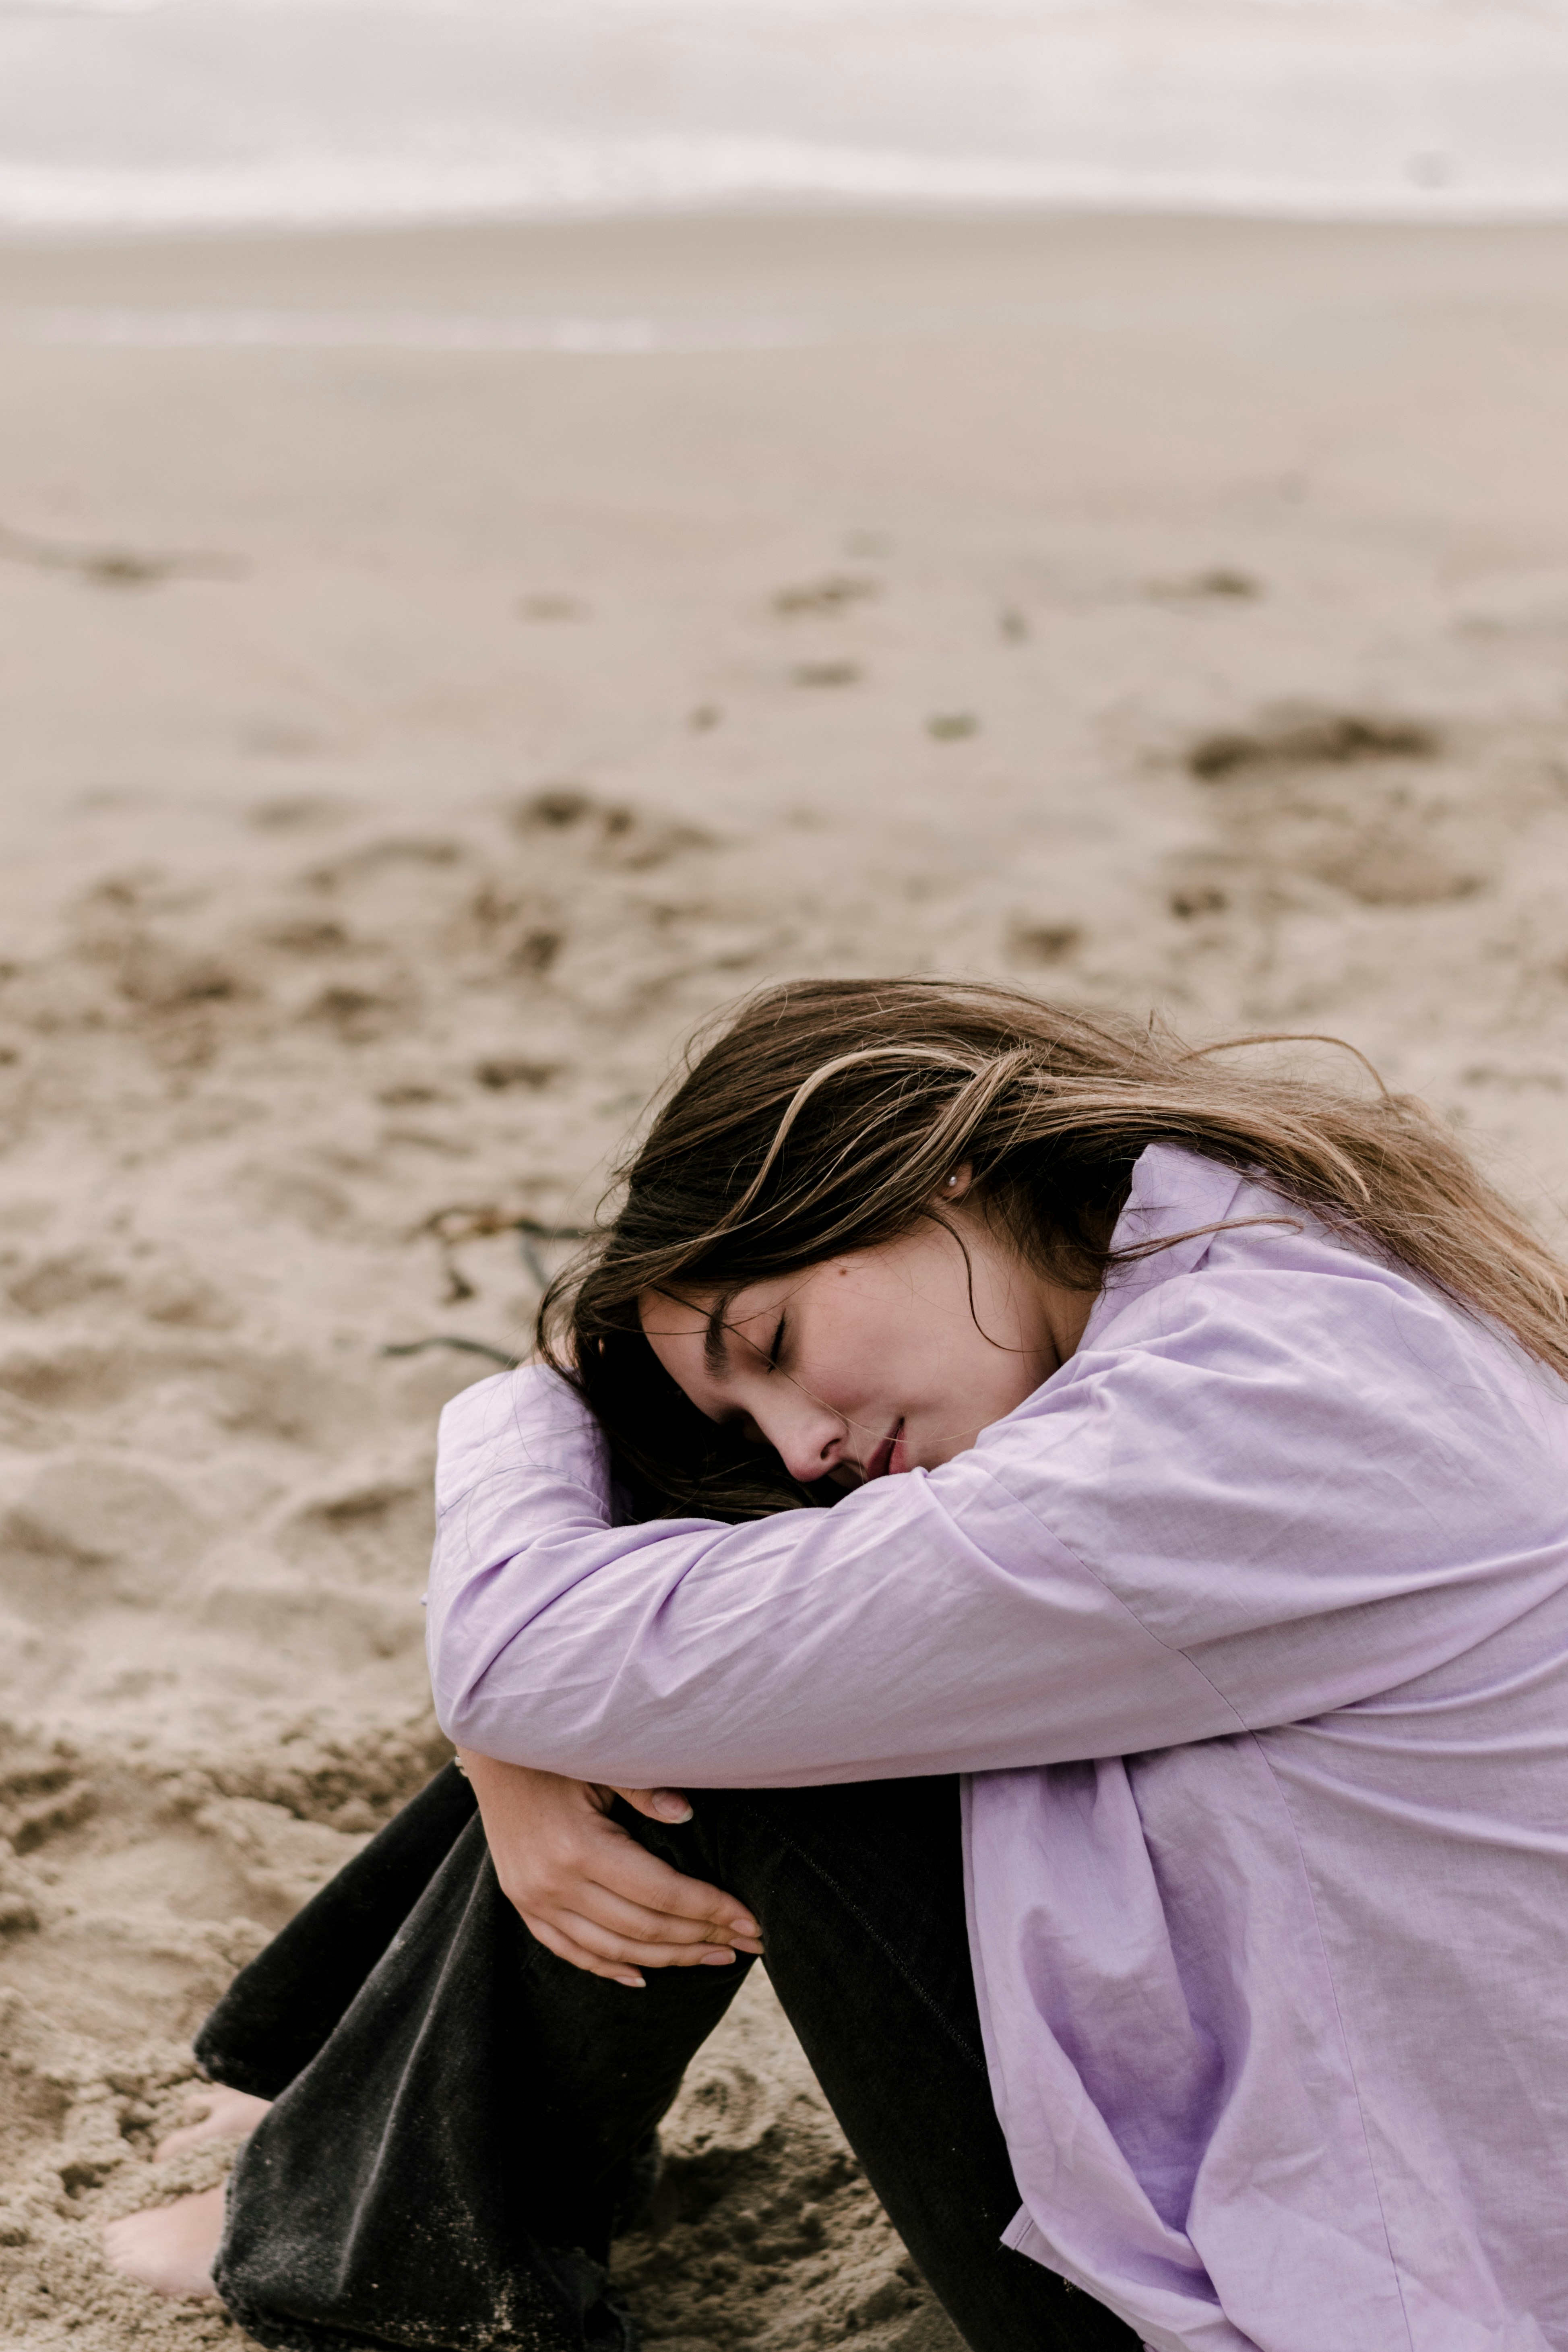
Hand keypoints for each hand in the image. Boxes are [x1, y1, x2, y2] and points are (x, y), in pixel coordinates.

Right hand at [458, 1750, 763, 1989]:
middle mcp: (555, 1883)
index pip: (662, 1893)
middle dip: (702, 1939)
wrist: (492, 1750)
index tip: (753, 1921)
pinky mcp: (523, 1904)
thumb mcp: (599, 1762)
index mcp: (581, 1847)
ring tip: (715, 1957)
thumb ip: (643, 1789)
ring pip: (612, 1950)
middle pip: (643, 1929)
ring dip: (668, 1959)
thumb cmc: (556, 1750)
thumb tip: (687, 1815)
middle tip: (749, 1944)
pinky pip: (571, 1951)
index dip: (711, 1909)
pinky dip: (609, 1968)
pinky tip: (643, 1977)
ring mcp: (534, 1900)